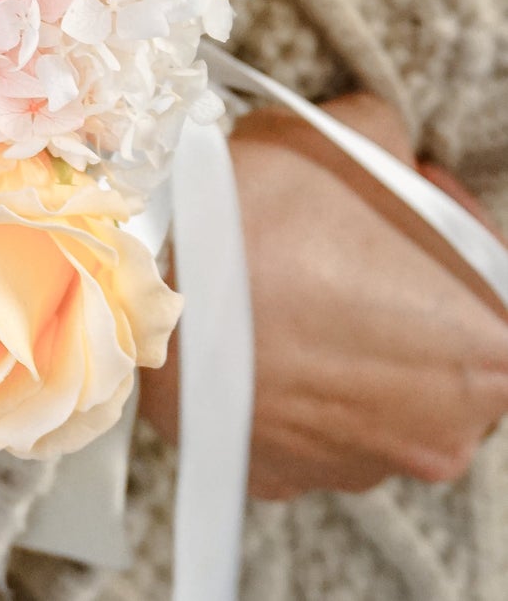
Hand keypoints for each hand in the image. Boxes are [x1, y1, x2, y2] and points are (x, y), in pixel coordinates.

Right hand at [138, 93, 507, 499]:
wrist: (138, 278)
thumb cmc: (252, 217)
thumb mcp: (341, 136)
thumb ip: (391, 144)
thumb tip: (387, 148)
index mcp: (488, 345)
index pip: (496, 281)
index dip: (448, 230)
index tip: (401, 199)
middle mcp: (440, 428)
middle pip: (440, 348)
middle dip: (396, 290)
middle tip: (335, 237)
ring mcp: (358, 463)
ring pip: (368, 391)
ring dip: (339, 339)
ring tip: (278, 279)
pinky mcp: (282, 475)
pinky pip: (300, 423)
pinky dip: (285, 381)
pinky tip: (251, 326)